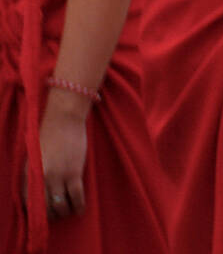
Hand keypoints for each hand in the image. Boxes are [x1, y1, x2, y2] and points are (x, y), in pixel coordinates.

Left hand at [35, 96, 87, 219]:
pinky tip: (80, 209)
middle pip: (45, 206)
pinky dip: (79, 205)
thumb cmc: (48, 135)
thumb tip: (37, 192)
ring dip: (65, 212)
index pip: (30, 202)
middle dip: (51, 215)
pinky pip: (77, 195)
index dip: (36, 213)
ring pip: (61, 204)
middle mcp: (42, 178)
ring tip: (68, 212)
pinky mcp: (74, 171)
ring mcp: (58, 175)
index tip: (41, 216)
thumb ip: (33, 174)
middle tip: (56, 216)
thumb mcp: (33, 157)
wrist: (63, 119)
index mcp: (30, 174)